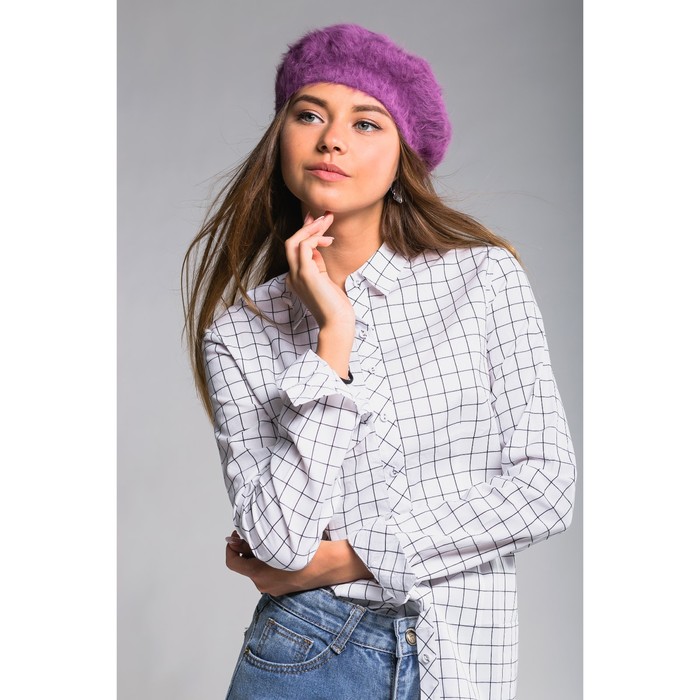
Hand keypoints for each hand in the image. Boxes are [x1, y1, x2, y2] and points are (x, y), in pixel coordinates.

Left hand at [224, 531, 374, 595]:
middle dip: (249, 547)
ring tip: (276, 537)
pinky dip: (271, 560)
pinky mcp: (286, 587)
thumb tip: (231, 540)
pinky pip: (271, 572)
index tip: (237, 534)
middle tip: (260, 529)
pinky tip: (284, 548)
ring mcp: (276, 588)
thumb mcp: (278, 542)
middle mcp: (265, 585)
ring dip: (261, 553)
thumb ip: (252, 542)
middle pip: (246, 564)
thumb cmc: (310, 551)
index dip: (231, 546)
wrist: (335, 564)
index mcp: (260, 575)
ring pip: (258, 568)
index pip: (232, 563)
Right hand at [285, 211, 354, 331]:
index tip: (316, 220)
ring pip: (294, 242)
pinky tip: (329, 240)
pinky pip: (305, 248)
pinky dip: (316, 239)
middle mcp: (293, 276)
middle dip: (307, 226)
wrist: (337, 323)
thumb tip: (318, 248)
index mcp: (296, 278)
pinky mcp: (306, 275)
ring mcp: (297, 275)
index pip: (295, 250)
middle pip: (291, 242)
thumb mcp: (326, 281)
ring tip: (327, 221)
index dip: (305, 232)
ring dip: (312, 229)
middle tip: (324, 215)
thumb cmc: (335, 306)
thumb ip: (318, 265)